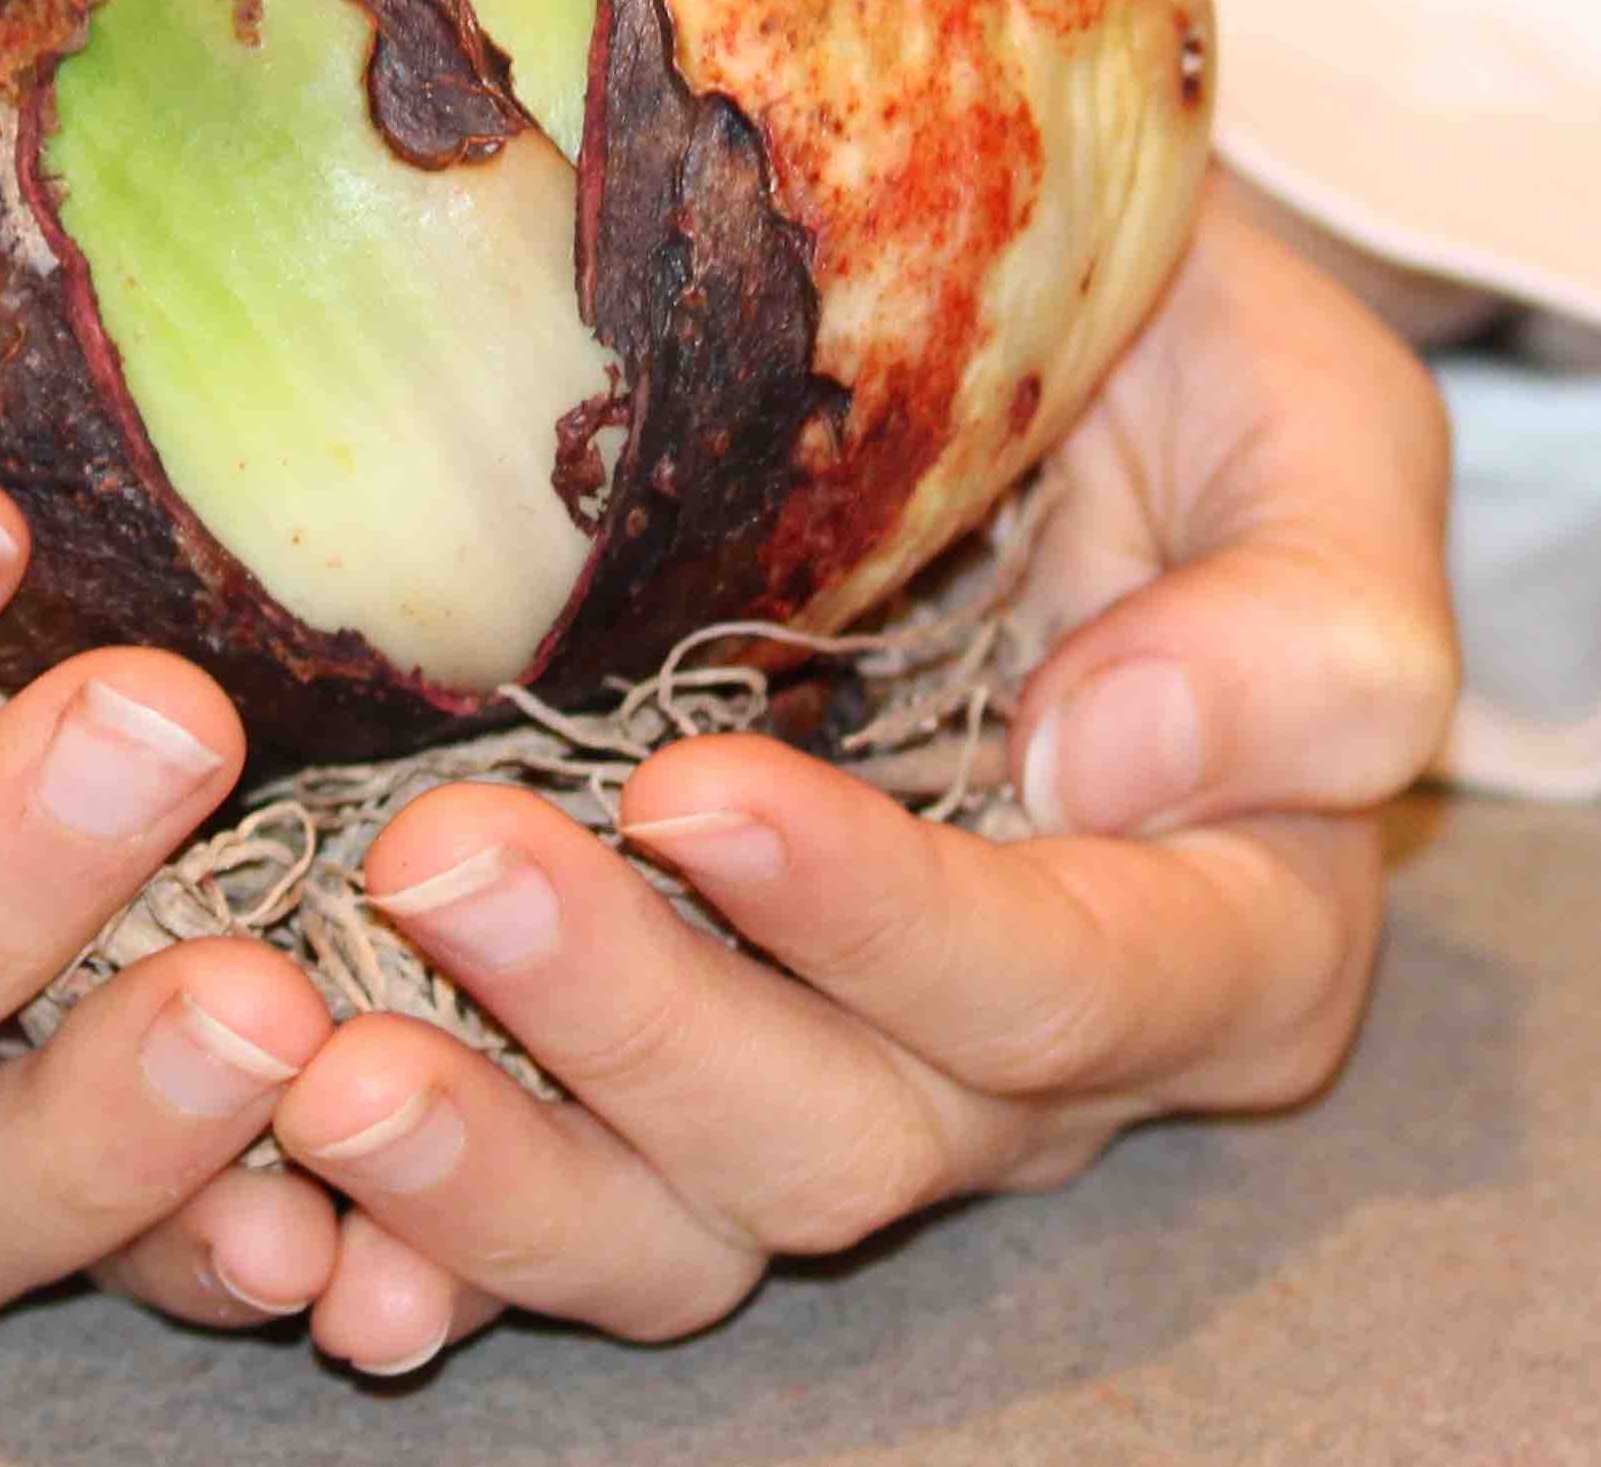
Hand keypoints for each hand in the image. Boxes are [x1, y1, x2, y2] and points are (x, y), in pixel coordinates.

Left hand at [256, 184, 1457, 1373]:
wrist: (1021, 348)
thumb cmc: (1181, 366)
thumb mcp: (1317, 423)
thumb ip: (1311, 615)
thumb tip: (1119, 762)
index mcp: (1223, 935)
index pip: (1057, 989)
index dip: (880, 923)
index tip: (696, 792)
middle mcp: (1024, 1066)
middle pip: (842, 1140)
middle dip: (635, 1024)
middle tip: (447, 860)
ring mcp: (830, 1084)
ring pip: (678, 1227)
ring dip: (492, 1170)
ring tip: (316, 1061)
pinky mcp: (660, 1088)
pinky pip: (548, 1226)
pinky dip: (417, 1251)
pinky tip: (284, 1207)